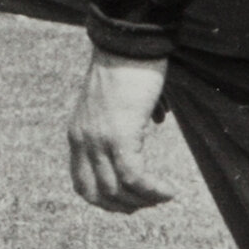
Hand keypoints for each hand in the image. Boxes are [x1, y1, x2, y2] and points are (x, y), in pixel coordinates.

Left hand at [66, 45, 176, 212]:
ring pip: (117, 190)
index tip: (130, 201)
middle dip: (126, 206)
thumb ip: (129, 116)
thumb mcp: (120, 100)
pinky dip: (153, 190)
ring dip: (144, 200)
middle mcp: (82, 140)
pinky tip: (169, 191)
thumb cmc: (129, 64)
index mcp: (78, 134)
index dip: (105, 200)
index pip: (82, 183)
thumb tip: (155, 120)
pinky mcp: (119, 136)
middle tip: (150, 203)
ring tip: (164, 196)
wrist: (128, 42)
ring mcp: (98, 140)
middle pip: (98, 193)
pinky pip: (134, 177)